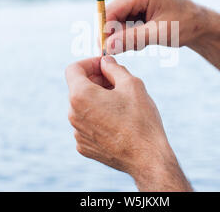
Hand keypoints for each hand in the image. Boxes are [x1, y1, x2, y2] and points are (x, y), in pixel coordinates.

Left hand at [65, 56, 191, 190]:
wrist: (147, 157)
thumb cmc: (140, 119)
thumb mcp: (131, 84)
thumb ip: (114, 68)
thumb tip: (105, 62)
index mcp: (80, 96)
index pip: (73, 69)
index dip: (90, 63)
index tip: (105, 66)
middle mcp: (73, 114)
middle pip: (79, 88)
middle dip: (96, 81)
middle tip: (118, 82)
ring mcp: (77, 133)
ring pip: (84, 107)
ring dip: (98, 100)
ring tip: (122, 103)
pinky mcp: (84, 147)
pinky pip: (87, 125)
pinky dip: (98, 118)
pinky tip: (118, 122)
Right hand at [105, 0, 204, 54]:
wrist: (199, 24)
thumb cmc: (184, 25)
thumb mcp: (158, 34)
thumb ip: (131, 39)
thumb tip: (107, 47)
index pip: (110, 11)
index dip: (105, 31)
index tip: (106, 51)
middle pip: (111, 18)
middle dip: (120, 35)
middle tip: (138, 46)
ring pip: (116, 24)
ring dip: (127, 37)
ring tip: (146, 41)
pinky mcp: (135, 8)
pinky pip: (123, 25)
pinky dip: (131, 35)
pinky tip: (146, 37)